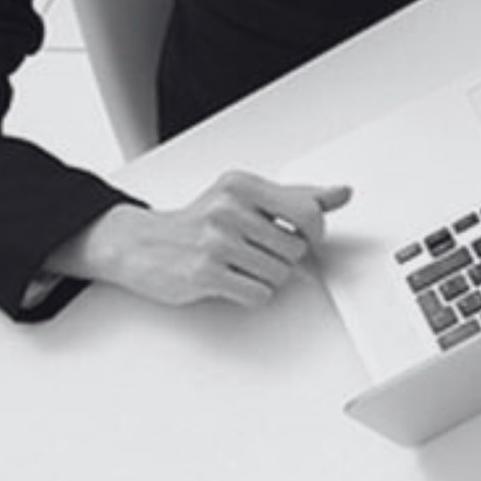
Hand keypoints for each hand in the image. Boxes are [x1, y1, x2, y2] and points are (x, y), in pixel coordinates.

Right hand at [52, 173, 349, 308]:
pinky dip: (251, 293)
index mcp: (242, 186)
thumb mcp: (247, 198)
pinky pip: (259, 294)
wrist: (139, 244)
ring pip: (280, 274)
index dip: (314, 233)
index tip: (304, 236)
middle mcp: (228, 210)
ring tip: (239, 264)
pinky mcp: (205, 273)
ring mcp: (215, 242)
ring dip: (265, 277)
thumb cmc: (198, 221)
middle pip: (296, 249)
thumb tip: (342, 193)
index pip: (308, 212)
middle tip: (253, 251)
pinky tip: (230, 280)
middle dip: (282, 256)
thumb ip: (297, 197)